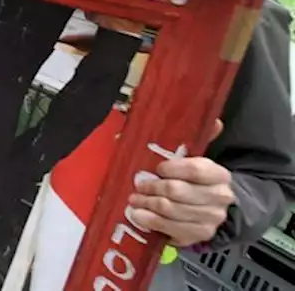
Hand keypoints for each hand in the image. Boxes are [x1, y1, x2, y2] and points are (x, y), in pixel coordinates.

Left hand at [129, 122, 233, 246]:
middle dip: (152, 187)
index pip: (195, 169)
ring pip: (171, 210)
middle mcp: (219, 198)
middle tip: (138, 184)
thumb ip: (202, 138)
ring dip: (147, 204)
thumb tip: (212, 119)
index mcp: (219, 175)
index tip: (157, 168)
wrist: (213, 208)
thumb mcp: (198, 158)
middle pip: (178, 191)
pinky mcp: (198, 235)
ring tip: (134, 198)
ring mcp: (210, 219)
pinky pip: (170, 228)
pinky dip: (150, 221)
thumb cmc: (197, 180)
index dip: (172, 168)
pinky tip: (138, 214)